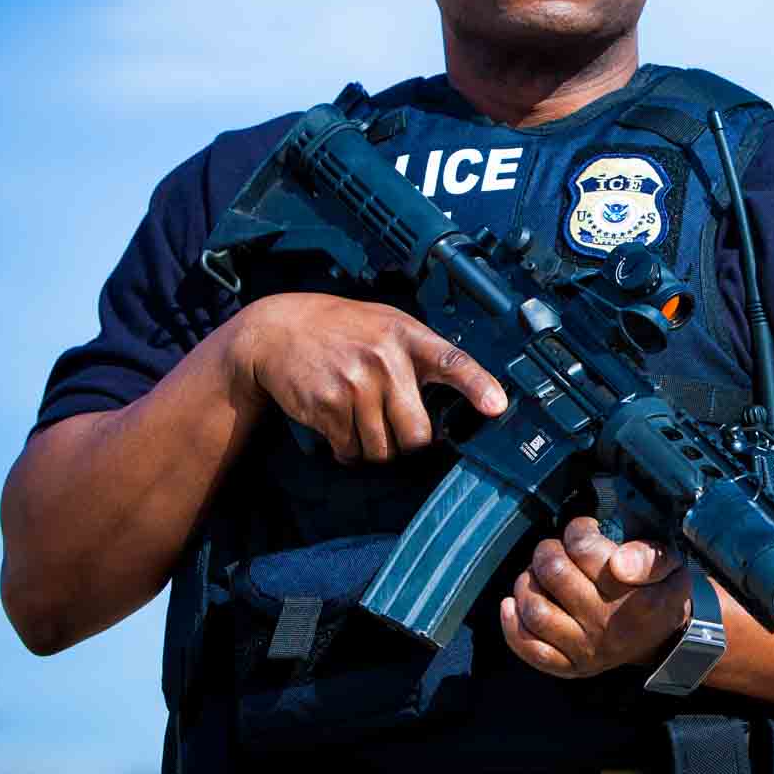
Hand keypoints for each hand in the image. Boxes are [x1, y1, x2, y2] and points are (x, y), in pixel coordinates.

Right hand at [229, 293, 506, 463]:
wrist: (278, 330)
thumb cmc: (342, 329)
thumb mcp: (385, 323)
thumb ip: (419, 353)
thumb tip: (462, 394)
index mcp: (405, 335)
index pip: (451, 361)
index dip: (477, 385)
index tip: (496, 406)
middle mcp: (383, 359)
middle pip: (417, 433)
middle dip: (410, 442)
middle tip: (395, 426)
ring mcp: (355, 384)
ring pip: (382, 449)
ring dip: (374, 447)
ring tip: (360, 418)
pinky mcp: (327, 406)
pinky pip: (350, 450)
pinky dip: (347, 448)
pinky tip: (338, 422)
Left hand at [501, 516, 691, 678]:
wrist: (664, 642)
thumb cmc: (661, 594)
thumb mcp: (673, 568)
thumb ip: (651, 557)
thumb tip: (619, 562)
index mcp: (634, 597)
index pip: (584, 548)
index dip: (578, 529)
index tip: (584, 529)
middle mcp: (606, 624)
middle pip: (554, 573)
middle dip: (547, 550)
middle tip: (554, 549)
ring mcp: (586, 648)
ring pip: (536, 610)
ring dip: (527, 583)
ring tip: (537, 574)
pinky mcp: (571, 665)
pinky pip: (531, 649)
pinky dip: (512, 626)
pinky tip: (512, 604)